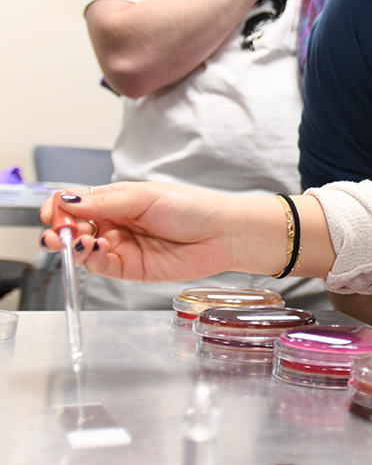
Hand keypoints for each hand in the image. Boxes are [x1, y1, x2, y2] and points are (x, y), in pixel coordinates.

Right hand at [40, 183, 249, 282]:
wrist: (223, 234)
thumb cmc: (192, 207)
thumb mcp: (145, 196)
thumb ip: (105, 202)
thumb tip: (67, 200)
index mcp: (116, 200)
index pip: (76, 203)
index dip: (61, 208)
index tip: (54, 212)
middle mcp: (115, 223)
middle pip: (73, 227)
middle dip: (61, 229)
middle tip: (60, 231)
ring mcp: (121, 246)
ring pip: (82, 248)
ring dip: (72, 245)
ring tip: (77, 240)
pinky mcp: (129, 268)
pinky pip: (100, 266)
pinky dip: (91, 258)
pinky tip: (95, 248)